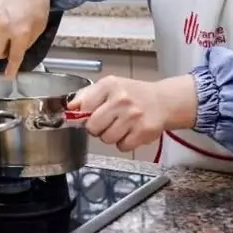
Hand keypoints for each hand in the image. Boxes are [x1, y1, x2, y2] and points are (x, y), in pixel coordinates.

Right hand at [0, 0, 52, 76]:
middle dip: (0, 53)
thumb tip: (16, 54)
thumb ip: (27, 42)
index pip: (13, 56)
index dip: (10, 68)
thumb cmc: (37, 4)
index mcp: (20, 32)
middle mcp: (3, 26)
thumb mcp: (39, 26)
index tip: (7, 77)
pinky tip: (3, 11)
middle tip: (7, 47)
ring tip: (7, 22)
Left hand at [69, 75, 198, 152]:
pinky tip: (130, 132)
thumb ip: (86, 95)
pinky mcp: (143, 132)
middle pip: (93, 127)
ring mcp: (133, 116)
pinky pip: (122, 146)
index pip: (83, 107)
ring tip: (120, 126)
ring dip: (110, 136)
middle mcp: (121, 100)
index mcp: (110, 85)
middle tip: (107, 121)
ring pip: (106, 139)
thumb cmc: (132, 95)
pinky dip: (124, 143)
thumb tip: (69, 108)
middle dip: (97, 127)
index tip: (92, 113)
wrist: (163, 101)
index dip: (85, 114)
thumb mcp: (109, 86)